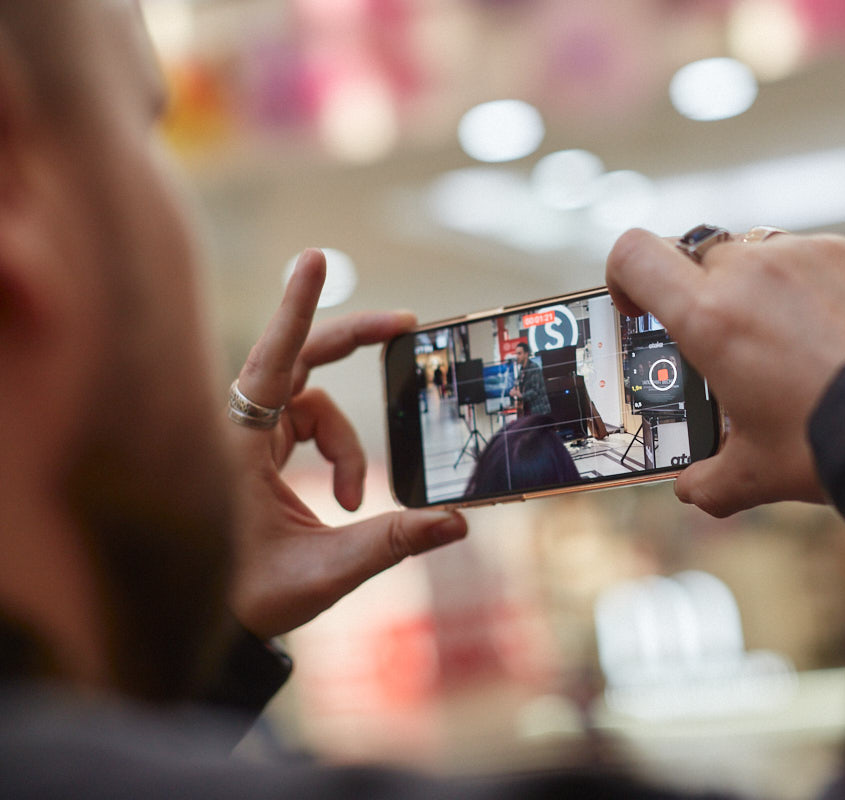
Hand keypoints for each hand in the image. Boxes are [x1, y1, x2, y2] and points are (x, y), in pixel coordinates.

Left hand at [228, 249, 466, 638]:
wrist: (213, 622)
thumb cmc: (249, 596)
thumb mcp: (325, 571)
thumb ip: (392, 543)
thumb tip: (455, 522)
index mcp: (238, 447)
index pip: (273, 363)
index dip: (297, 309)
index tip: (315, 259)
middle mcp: (239, 430)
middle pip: (302, 361)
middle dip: (354, 340)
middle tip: (405, 324)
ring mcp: (249, 437)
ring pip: (315, 407)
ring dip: (348, 446)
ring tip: (350, 505)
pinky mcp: (260, 449)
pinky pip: (309, 425)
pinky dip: (338, 453)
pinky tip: (343, 500)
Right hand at [606, 229, 844, 516]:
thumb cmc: (833, 442)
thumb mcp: (759, 473)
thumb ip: (710, 481)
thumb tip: (693, 490)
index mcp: (710, 317)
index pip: (634, 255)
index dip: (624, 275)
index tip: (638, 308)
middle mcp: (751, 271)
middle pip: (697, 258)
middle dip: (699, 296)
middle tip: (722, 345)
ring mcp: (806, 255)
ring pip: (755, 253)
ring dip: (754, 288)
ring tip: (784, 344)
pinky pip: (810, 257)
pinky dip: (807, 287)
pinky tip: (833, 335)